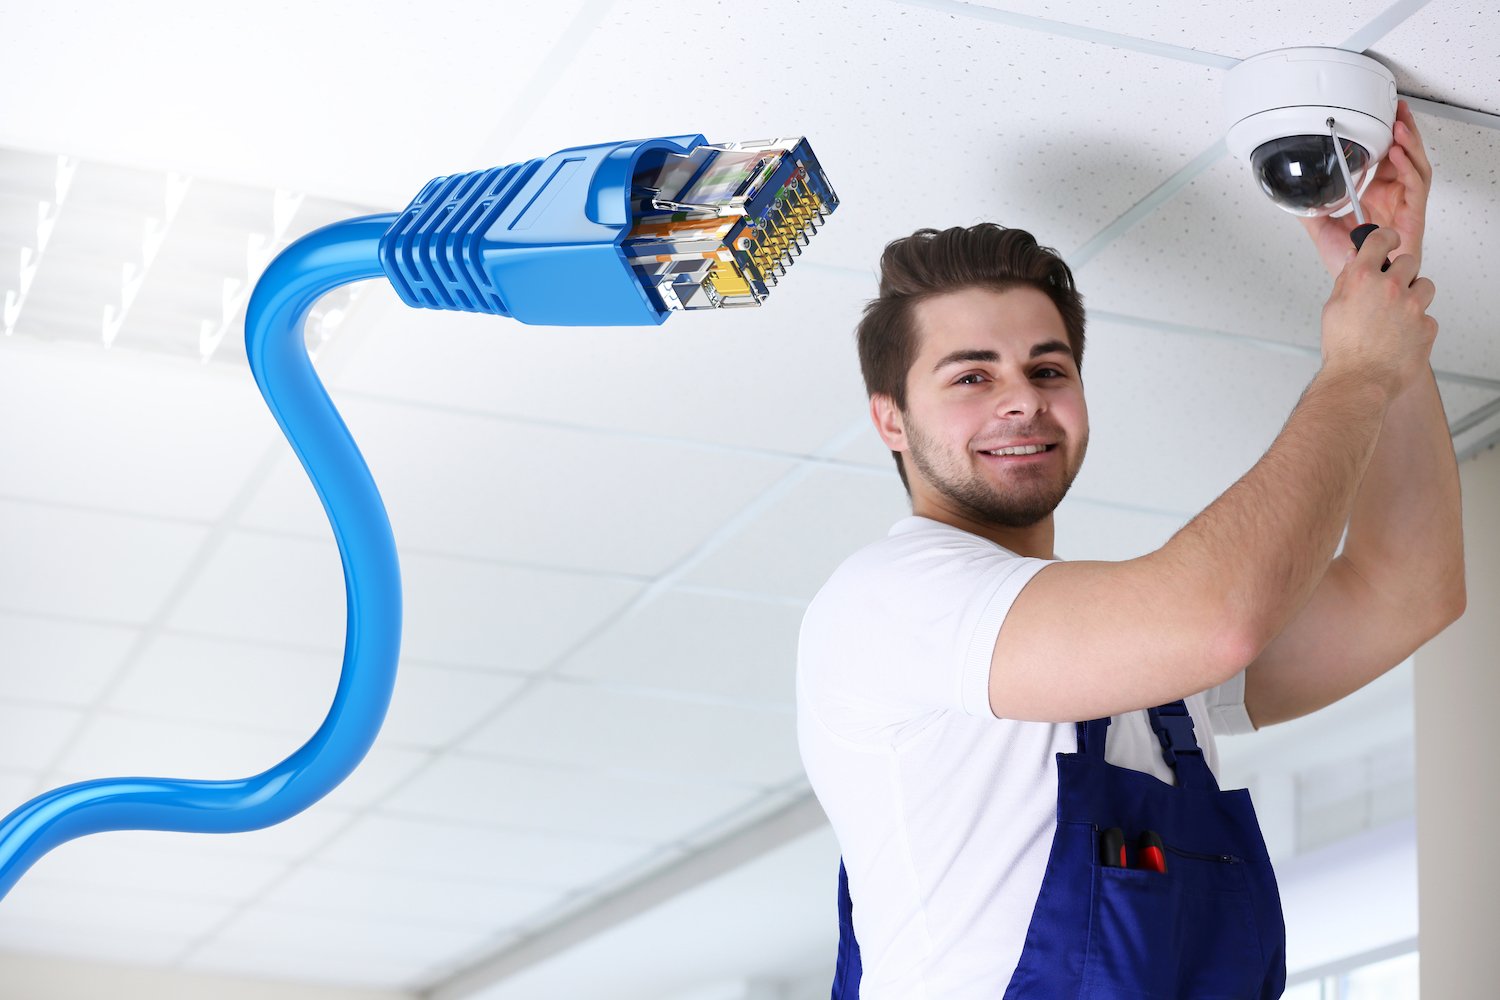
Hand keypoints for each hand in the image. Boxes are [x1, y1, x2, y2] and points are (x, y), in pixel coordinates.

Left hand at [1299, 99, 1432, 277]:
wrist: (1359, 284)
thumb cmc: (1350, 261)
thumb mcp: (1322, 228)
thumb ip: (1311, 208)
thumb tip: (1292, 195)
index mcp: (1376, 193)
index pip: (1385, 156)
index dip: (1386, 134)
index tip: (1382, 114)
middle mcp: (1393, 195)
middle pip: (1406, 154)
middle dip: (1404, 129)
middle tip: (1397, 109)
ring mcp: (1405, 204)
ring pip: (1415, 165)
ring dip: (1409, 144)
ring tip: (1398, 127)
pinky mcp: (1413, 216)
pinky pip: (1416, 186)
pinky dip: (1409, 168)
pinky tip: (1397, 155)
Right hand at [1320, 227, 1437, 400]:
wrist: (1359, 381)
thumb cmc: (1344, 351)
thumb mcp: (1333, 309)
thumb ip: (1346, 280)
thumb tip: (1353, 260)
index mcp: (1362, 279)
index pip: (1381, 239)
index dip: (1386, 238)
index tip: (1389, 241)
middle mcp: (1390, 288)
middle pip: (1409, 261)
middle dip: (1401, 273)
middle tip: (1390, 289)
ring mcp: (1412, 307)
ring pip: (1425, 286)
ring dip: (1414, 295)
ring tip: (1398, 314)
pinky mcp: (1427, 325)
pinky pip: (1427, 316)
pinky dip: (1417, 324)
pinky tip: (1400, 336)